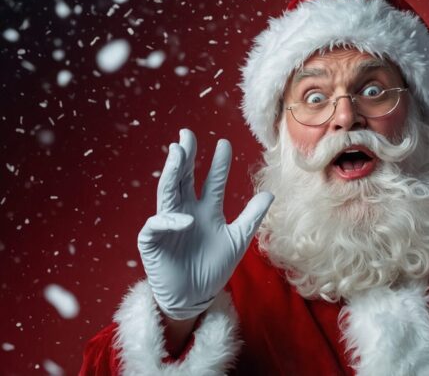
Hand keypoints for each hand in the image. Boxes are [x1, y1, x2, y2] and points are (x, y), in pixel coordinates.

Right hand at [138, 129, 273, 319]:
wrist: (193, 297)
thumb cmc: (212, 268)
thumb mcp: (238, 240)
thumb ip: (252, 217)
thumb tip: (270, 193)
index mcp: (205, 210)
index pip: (212, 181)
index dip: (218, 164)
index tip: (224, 143)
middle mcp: (186, 212)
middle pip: (184, 178)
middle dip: (185, 157)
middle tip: (187, 135)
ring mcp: (168, 224)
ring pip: (167, 193)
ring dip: (171, 173)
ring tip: (176, 153)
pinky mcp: (153, 242)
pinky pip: (156, 226)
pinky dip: (169, 221)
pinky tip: (183, 219)